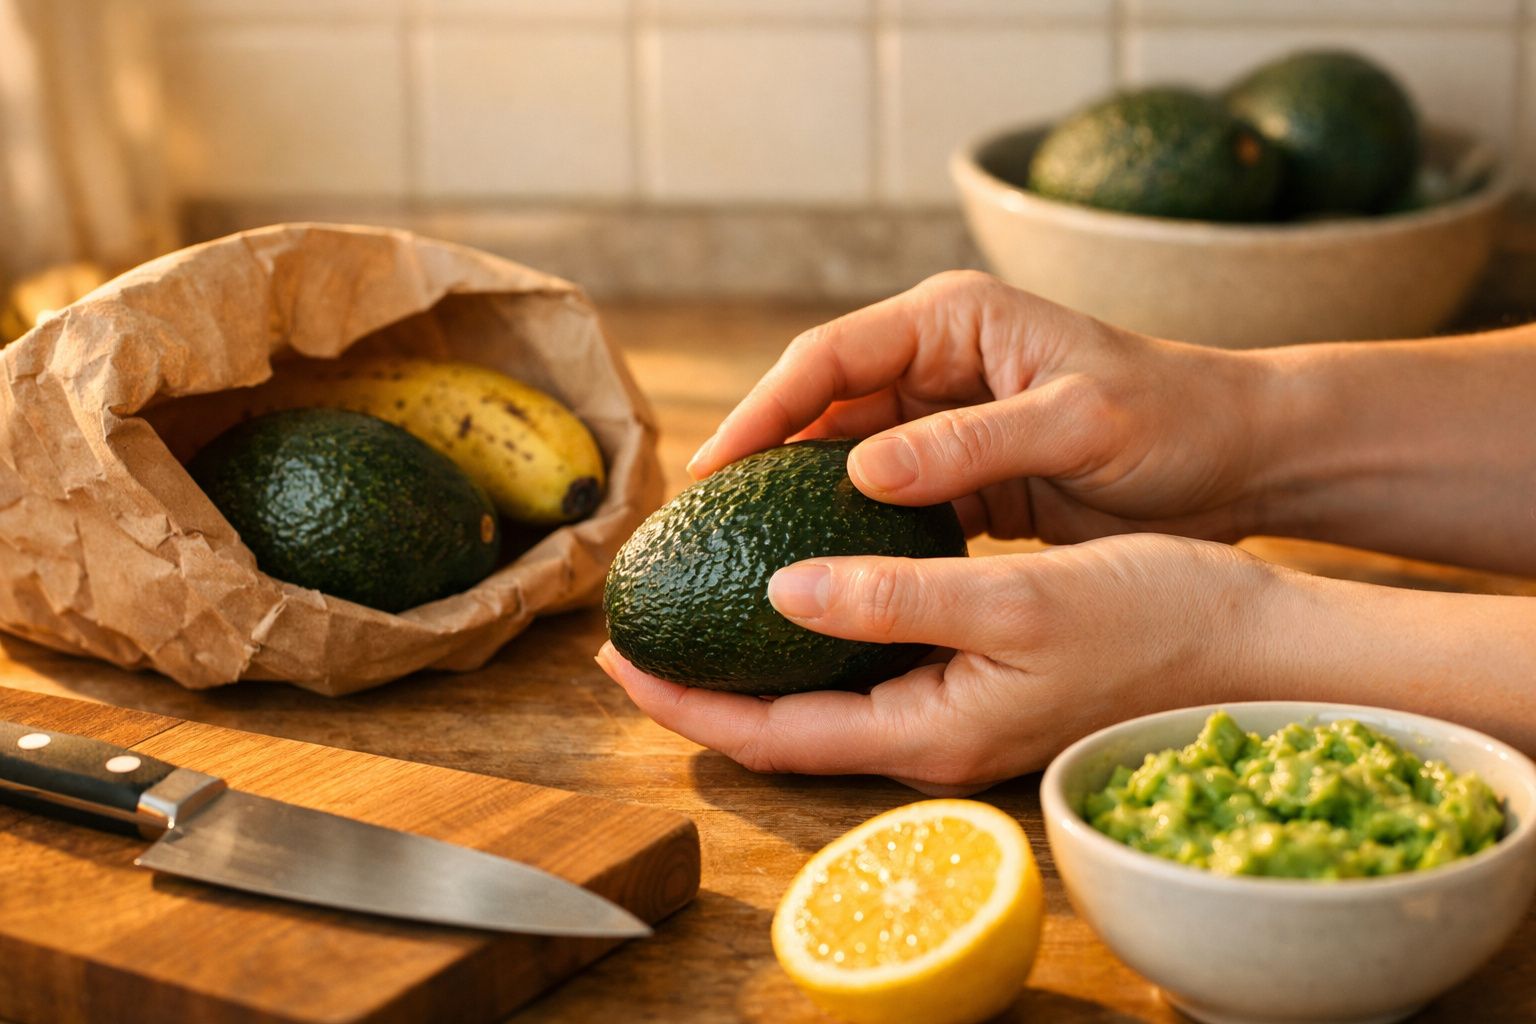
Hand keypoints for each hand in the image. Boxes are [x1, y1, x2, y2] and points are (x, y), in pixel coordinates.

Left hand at [597, 534, 1270, 793]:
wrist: (1253, 641)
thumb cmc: (1151, 621)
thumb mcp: (1014, 603)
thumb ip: (894, 599)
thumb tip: (782, 590)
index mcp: (928, 732)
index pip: (772, 730)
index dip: (686, 698)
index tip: (616, 655)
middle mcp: (932, 736)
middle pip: (785, 721)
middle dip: (703, 681)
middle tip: (639, 628)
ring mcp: (957, 712)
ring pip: (825, 694)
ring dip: (755, 653)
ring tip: (699, 601)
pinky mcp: (980, 680)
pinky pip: (872, 665)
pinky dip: (819, 629)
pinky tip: (804, 582)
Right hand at [688, 270, 1272, 543]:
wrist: (1241, 456)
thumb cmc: (1174, 419)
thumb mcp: (1079, 423)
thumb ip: (971, 444)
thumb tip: (856, 475)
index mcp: (955, 319)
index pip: (829, 357)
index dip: (761, 409)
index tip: (711, 469)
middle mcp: (939, 360)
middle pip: (820, 405)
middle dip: (758, 456)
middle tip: (700, 521)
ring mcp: (947, 418)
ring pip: (842, 455)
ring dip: (792, 498)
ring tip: (734, 551)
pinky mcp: (963, 471)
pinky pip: (883, 498)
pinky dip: (847, 529)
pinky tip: (813, 571)